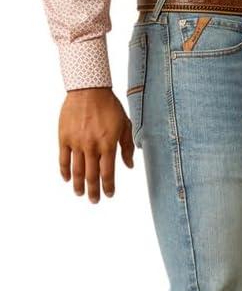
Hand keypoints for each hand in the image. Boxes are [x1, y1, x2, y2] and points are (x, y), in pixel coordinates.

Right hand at [59, 87, 134, 201]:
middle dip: (94, 191)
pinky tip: (67, 179)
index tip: (109, 194)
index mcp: (108, 144)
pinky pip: (63, 159)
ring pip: (77, 170)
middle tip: (94, 201)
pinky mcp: (64, 137)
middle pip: (92, 176)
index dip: (108, 186)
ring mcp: (76, 143)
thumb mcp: (124, 124)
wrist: (88, 89)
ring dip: (79, 185)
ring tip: (80, 194)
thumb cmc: (110, 106)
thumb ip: (127, 146)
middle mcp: (92, 146)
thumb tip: (130, 165)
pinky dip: (64, 171)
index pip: (108, 173)